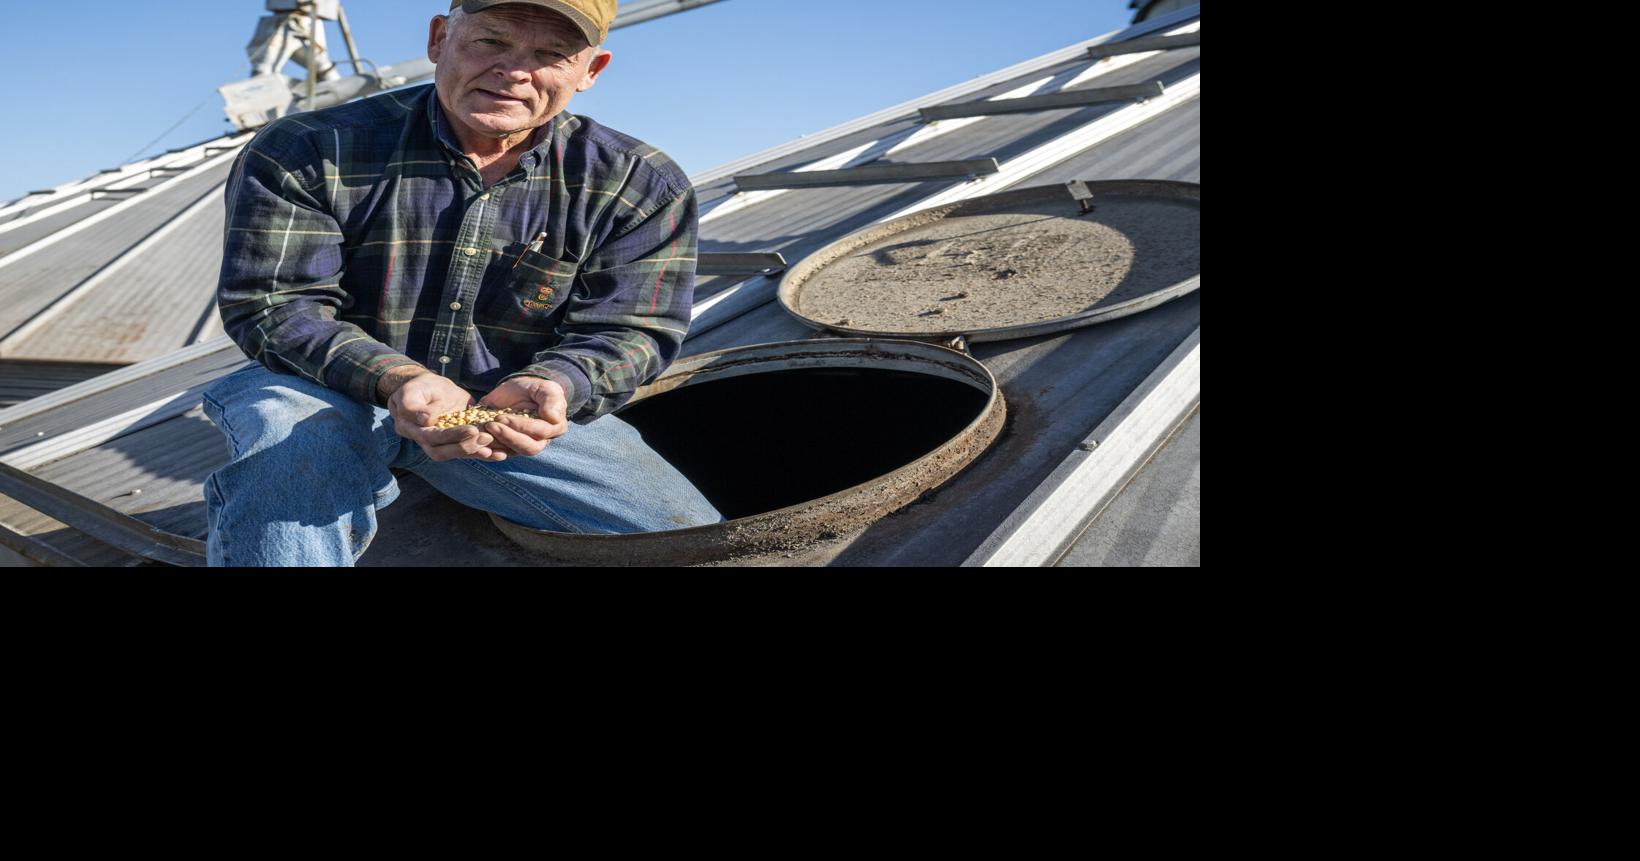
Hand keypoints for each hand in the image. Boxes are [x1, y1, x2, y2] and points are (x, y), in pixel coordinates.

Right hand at [386, 371, 506, 461]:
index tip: (472, 429)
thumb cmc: (419, 387)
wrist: (429, 389)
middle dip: (465, 447)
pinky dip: (483, 453)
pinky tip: (499, 454)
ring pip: (455, 454)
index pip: (430, 437)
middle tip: (486, 438)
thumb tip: (425, 420)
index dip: (451, 436)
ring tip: (494, 446)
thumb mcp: (412, 390)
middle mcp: (423, 440)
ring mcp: (439, 443)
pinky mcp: (454, 442)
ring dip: (475, 451)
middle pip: (442, 451)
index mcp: (410, 428)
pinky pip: (467, 451)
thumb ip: (413, 405)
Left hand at [477, 376, 569, 456]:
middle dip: (508, 437)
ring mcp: (522, 444)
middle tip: (491, 425)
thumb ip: (551, 400)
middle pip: (527, 447)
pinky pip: (498, 452)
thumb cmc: (535, 388)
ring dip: (496, 444)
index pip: (540, 433)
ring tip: (482, 432)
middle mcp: (540, 440)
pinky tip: (477, 441)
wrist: (517, 389)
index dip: (522, 427)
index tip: (504, 417)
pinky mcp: (506, 445)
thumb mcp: (546, 388)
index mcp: (553, 428)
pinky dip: (488, 449)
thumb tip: (554, 418)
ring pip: (511, 452)